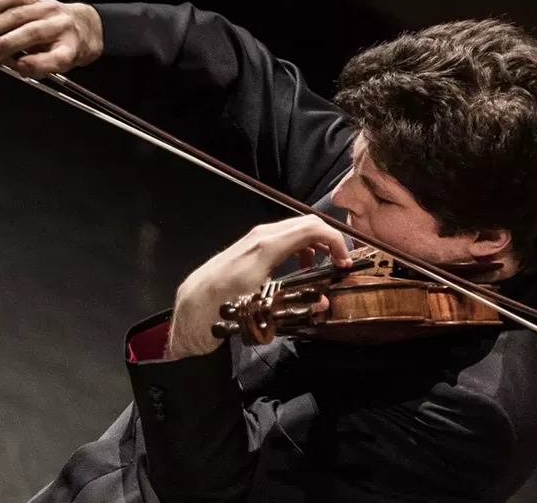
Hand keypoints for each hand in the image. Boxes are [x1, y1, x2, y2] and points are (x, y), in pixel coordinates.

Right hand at [0, 0, 102, 77]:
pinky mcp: (40, 0)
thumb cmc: (69, 49)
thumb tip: (8, 63)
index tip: (20, 67)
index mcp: (71, 50)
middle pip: (33, 33)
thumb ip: (37, 67)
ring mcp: (51, 11)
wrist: (86, 26)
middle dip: (7, 43)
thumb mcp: (60, 67)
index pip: (56, 58)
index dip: (37, 63)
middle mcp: (62, 28)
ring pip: (20, 15)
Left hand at [165, 215, 352, 360]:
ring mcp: (254, 239)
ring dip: (316, 244)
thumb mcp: (261, 312)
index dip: (336, 241)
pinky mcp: (250, 247)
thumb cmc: (220, 310)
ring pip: (295, 229)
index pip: (312, 228)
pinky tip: (301, 266)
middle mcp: (261, 236)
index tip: (345, 262)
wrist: (190, 309)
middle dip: (329, 240)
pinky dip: (300, 247)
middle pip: (307, 224)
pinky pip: (283, 238)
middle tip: (341, 264)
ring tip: (325, 265)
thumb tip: (324, 302)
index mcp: (266, 246)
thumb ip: (296, 304)